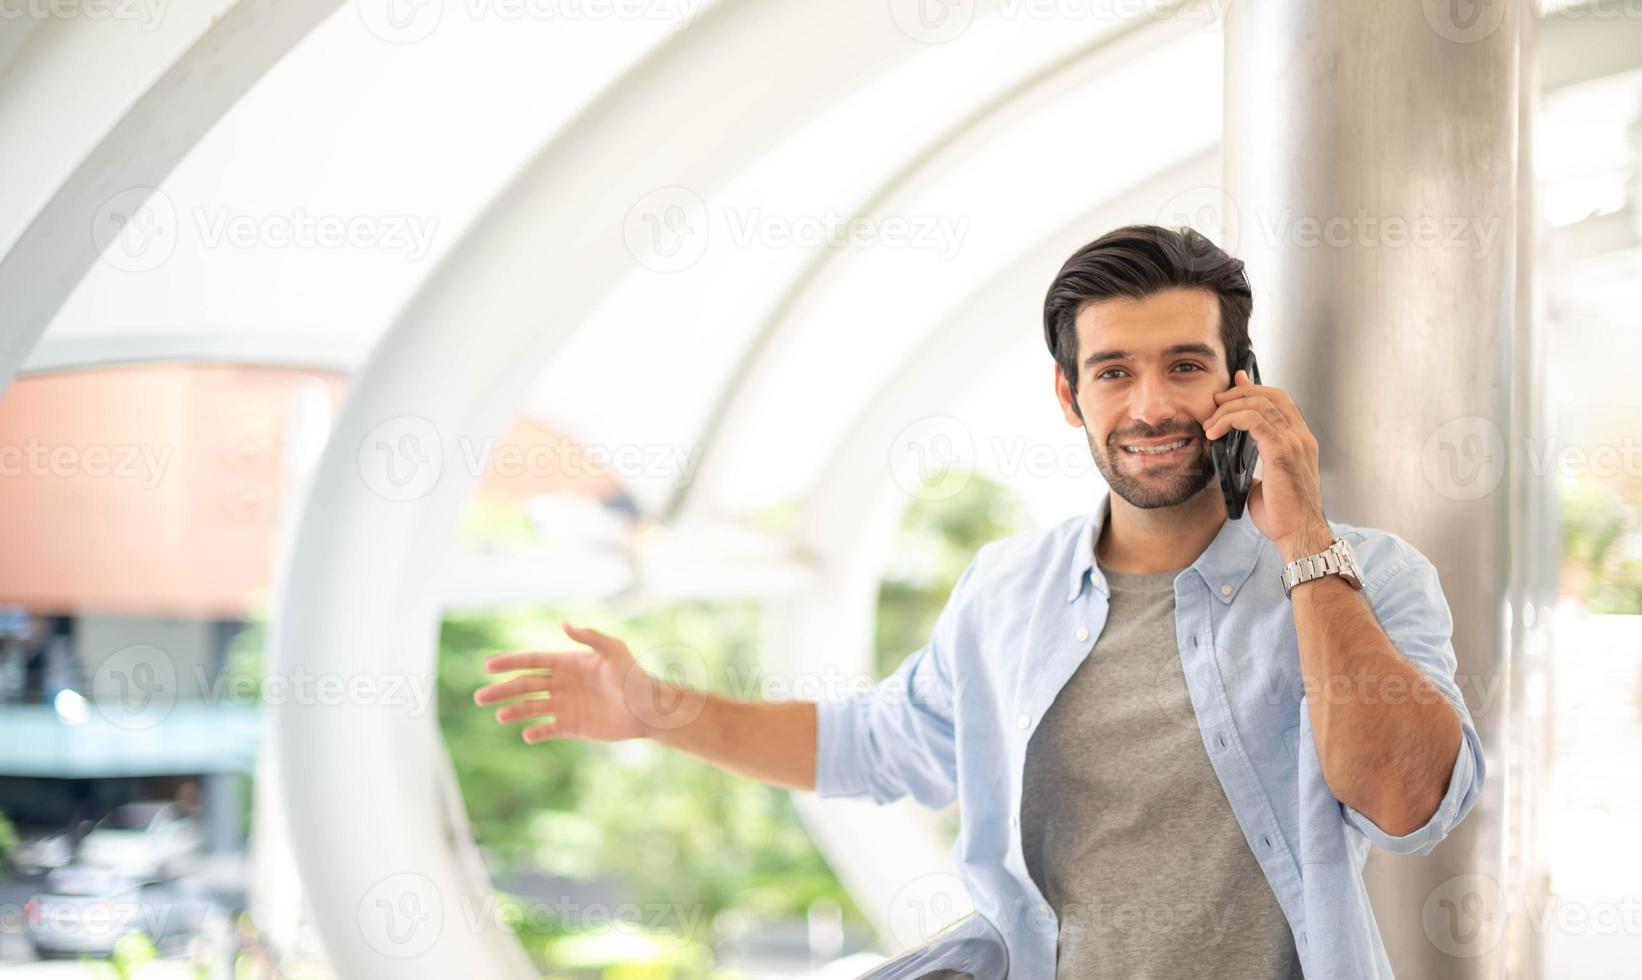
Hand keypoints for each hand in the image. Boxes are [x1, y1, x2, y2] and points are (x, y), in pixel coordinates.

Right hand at [475, 622, 657, 742]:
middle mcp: (562, 684)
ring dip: (514, 712)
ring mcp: (565, 705)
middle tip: (480, 698)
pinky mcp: (571, 726)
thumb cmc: (633, 676)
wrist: (647, 709)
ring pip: (531, 708)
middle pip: (524, 686)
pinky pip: (548, 729)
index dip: (510, 663)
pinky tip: (529, 734)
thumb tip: (563, 625)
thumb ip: (590, 638)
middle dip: (502, 690)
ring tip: (500, 716)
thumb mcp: (614, 651)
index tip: (488, 666)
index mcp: (567, 663)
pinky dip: (536, 732)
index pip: (532, 662)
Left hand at [1203, 369, 1331, 559]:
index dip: (1256, 388)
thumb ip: (1258, 466)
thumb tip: (1239, 461)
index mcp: (1300, 441)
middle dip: (1239, 392)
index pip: (1280, 401)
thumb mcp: (1266, 482)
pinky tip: (1215, 432)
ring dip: (1228, 409)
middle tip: (1215, 403)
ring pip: (1259, 405)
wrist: (1298, 536)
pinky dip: (1230, 420)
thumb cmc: (1284, 515)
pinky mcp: (1282, 453)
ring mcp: (1294, 443)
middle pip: (1271, 395)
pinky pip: (1254, 421)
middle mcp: (1301, 437)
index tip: (1234, 383)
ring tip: (1209, 424)